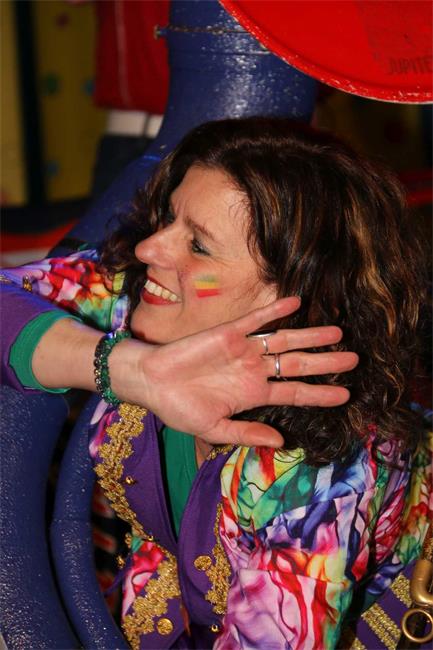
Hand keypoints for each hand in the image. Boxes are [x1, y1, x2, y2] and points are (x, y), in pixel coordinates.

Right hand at [127, 297, 357, 446]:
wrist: (151, 382)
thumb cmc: (179, 408)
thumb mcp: (214, 429)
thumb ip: (247, 433)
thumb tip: (281, 443)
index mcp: (253, 395)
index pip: (295, 393)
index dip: (320, 394)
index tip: (346, 395)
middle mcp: (254, 370)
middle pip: (298, 364)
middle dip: (327, 362)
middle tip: (354, 359)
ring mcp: (244, 350)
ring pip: (284, 340)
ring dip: (310, 336)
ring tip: (337, 331)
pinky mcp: (229, 333)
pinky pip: (257, 320)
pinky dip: (275, 310)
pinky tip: (296, 301)